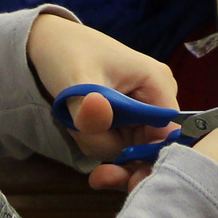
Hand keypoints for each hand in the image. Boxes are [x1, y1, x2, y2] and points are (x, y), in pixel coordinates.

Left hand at [27, 14, 179, 191]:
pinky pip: (118, 143)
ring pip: (130, 149)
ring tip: (74, 123)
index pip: (168, 137)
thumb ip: (88, 110)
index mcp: (158, 84)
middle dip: (115, 154)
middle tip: (84, 150)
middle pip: (149, 148)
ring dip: (99, 145)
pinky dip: (96, 142)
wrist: (49, 43)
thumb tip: (100, 119)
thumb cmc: (67, 54)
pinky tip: (78, 127)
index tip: (114, 174)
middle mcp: (158, 98)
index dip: (147, 160)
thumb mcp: (76, 81)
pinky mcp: (128, 116)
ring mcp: (144, 108)